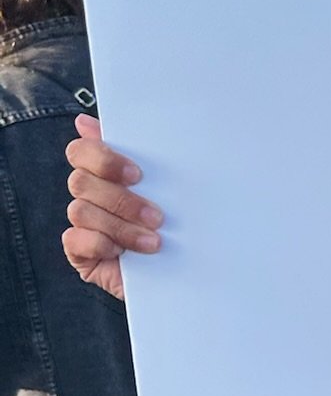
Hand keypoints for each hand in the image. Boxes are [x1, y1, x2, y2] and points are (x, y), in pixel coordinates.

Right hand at [63, 115, 162, 299]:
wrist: (190, 274)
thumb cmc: (180, 227)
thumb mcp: (173, 190)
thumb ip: (146, 154)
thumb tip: (97, 122)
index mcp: (106, 173)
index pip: (82, 151)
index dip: (104, 159)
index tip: (137, 174)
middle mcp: (90, 195)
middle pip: (81, 181)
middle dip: (121, 200)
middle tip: (157, 217)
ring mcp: (83, 224)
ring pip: (81, 211)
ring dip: (120, 227)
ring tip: (154, 242)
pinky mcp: (81, 253)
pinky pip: (75, 240)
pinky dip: (100, 244)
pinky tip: (124, 253)